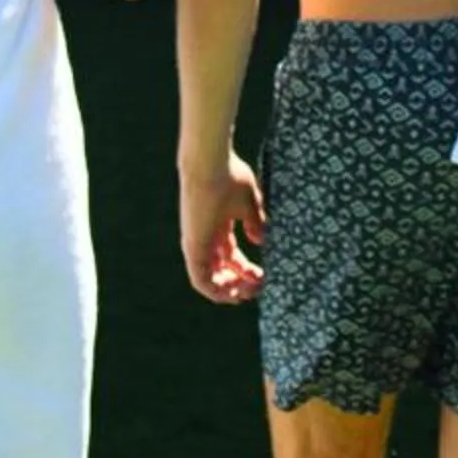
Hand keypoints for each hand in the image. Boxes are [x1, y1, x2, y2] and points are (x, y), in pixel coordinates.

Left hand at [180, 155, 265, 304]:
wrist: (209, 164)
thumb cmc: (229, 175)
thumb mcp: (248, 202)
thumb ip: (254, 221)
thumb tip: (260, 240)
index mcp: (219, 227)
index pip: (231, 258)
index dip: (247, 271)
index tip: (264, 275)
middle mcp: (206, 238)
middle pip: (222, 272)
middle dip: (241, 283)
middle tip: (259, 286)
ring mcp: (198, 244)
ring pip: (210, 281)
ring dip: (230, 292)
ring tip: (248, 292)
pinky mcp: (193, 247)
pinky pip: (201, 280)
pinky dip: (217, 291)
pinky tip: (234, 293)